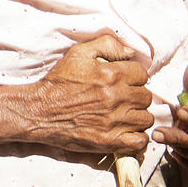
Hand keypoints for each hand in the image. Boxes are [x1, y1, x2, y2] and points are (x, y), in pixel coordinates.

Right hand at [32, 35, 152, 155]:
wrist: (41, 110)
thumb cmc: (60, 81)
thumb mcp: (78, 53)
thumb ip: (107, 45)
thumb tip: (130, 51)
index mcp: (111, 74)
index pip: (142, 74)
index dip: (135, 76)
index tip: (126, 81)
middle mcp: (116, 97)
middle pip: (146, 97)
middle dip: (137, 95)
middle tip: (124, 97)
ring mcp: (114, 121)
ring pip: (145, 119)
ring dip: (138, 116)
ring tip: (125, 114)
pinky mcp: (110, 141)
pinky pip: (140, 141)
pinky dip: (138, 137)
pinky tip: (127, 131)